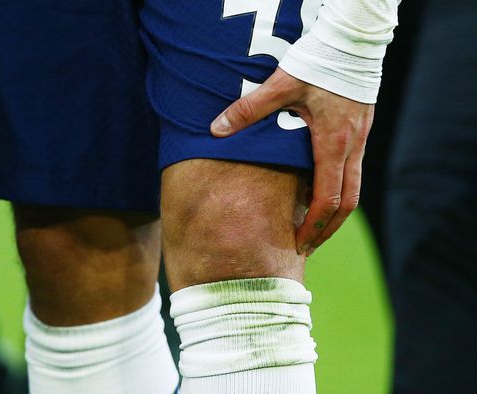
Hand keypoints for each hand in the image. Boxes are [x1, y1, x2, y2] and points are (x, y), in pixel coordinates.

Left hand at [210, 68, 373, 254]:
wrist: (352, 41)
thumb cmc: (318, 63)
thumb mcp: (281, 85)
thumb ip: (248, 109)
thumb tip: (217, 129)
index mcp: (332, 143)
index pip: (328, 198)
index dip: (314, 226)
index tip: (299, 244)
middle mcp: (351, 147)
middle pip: (348, 203)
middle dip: (328, 230)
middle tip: (306, 247)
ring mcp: (359, 141)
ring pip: (354, 191)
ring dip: (335, 214)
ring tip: (314, 229)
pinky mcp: (359, 133)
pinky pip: (353, 174)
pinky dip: (338, 192)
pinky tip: (320, 194)